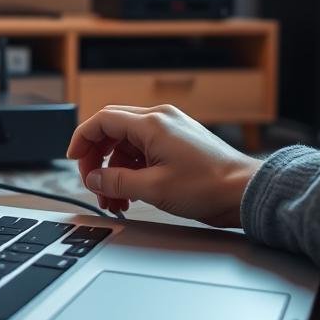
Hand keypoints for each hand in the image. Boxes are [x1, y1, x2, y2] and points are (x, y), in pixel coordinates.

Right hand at [66, 104, 261, 226]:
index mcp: (151, 123)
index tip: (73, 159)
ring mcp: (170, 129)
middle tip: (93, 185)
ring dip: (115, 171)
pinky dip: (132, 170)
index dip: (82, 139)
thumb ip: (116, 182)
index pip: (102, 121)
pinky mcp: (178, 142)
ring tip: (115, 200)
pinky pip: (143, 151)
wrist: (246, 192)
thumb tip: (93, 179)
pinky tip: (132, 193)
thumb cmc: (209, 187)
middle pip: (112, 131)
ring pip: (127, 144)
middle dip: (97, 160)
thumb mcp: (153, 188)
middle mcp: (160, 119)